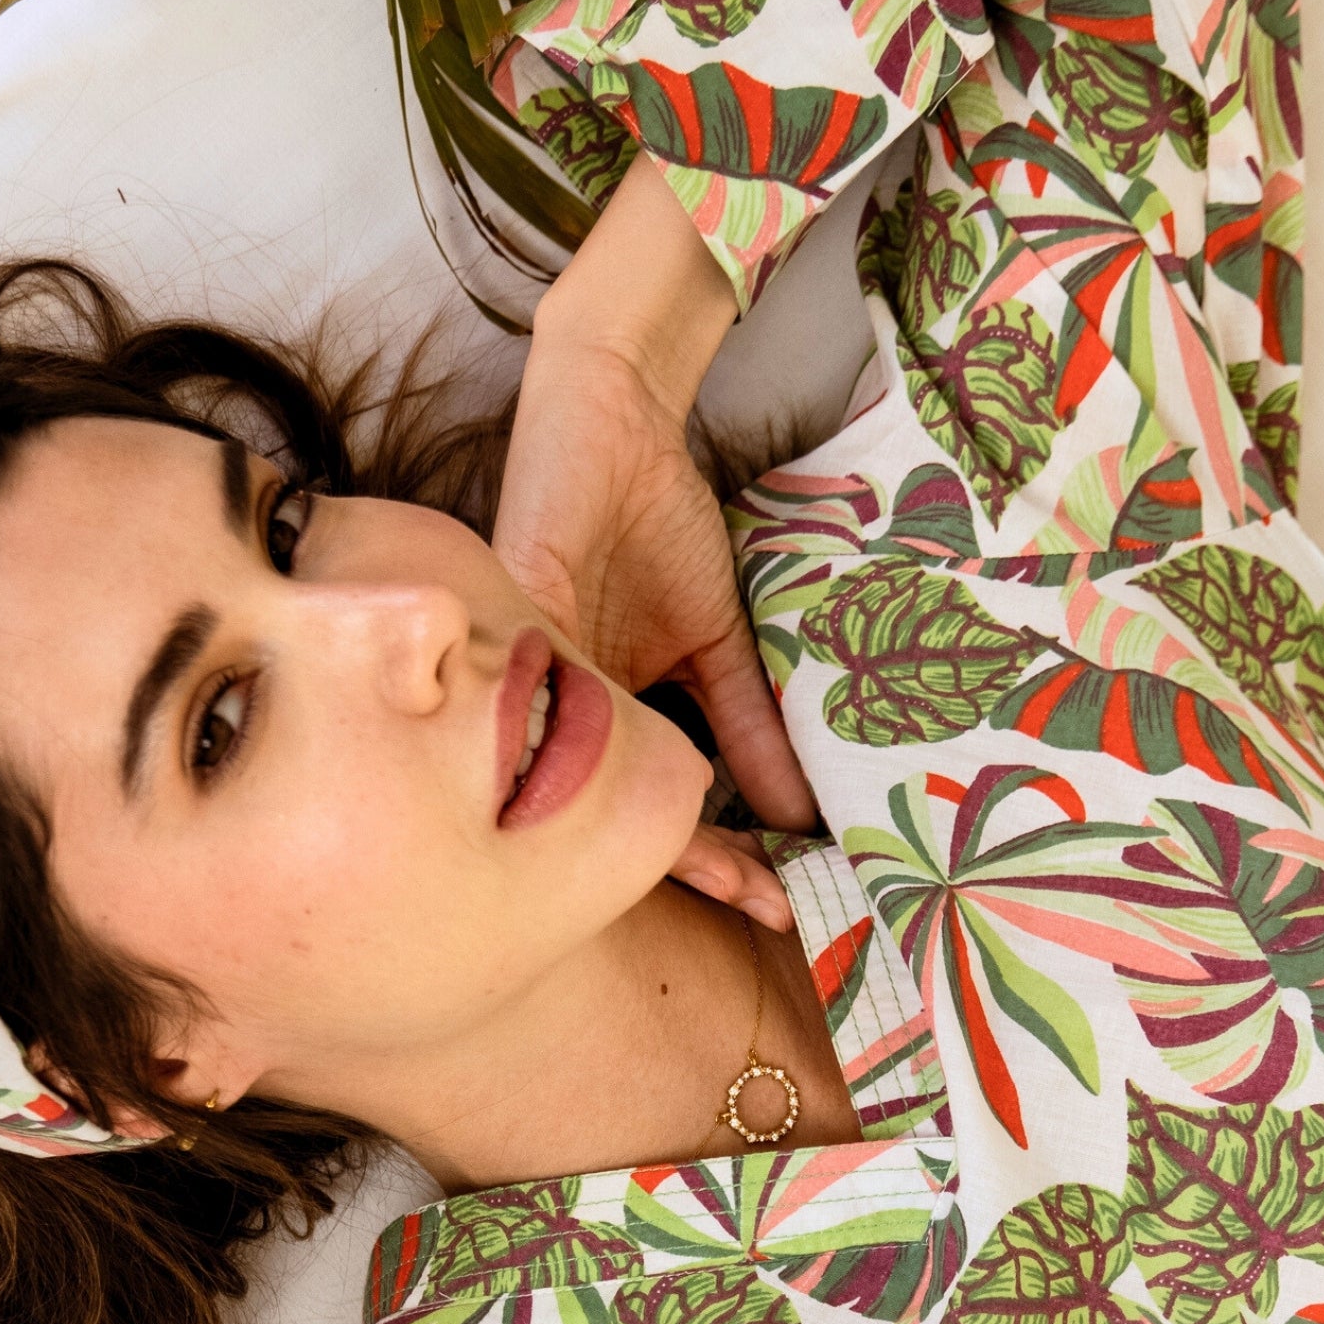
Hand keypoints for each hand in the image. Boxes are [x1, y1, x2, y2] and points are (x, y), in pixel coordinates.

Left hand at [496, 158, 815, 902]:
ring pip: (589, 773)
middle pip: (617, 813)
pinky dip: (604, 744)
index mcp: (598, 725)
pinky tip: (641, 802)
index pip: (652, 810)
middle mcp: (557, 718)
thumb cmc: (650, 521)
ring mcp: (538, 677)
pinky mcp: (524, 618)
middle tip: (765, 906)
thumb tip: (799, 807)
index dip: (714, 859)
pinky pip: (561, 695)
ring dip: (661, 822)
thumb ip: (748, 719)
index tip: (776, 903)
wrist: (613, 417)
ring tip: (728, 870)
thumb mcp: (718, 635)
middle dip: (699, 864)